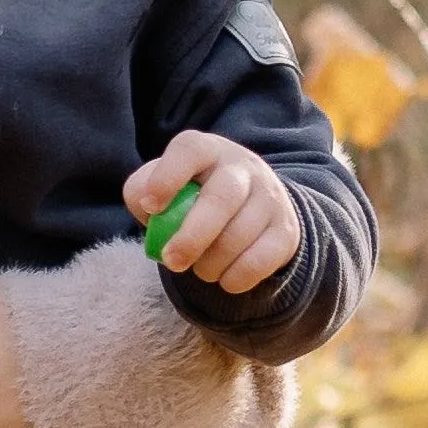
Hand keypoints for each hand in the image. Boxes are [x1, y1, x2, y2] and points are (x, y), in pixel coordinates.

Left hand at [126, 131, 303, 292]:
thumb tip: (147, 206)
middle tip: (171, 261)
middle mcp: (242, 166)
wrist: (249, 211)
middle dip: (192, 237)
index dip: (168, 177)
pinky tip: (225, 277)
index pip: (190, 151)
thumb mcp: (163, 188)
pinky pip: (260, 259)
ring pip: (240, 234)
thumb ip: (143, 192)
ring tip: (200, 268)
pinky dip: (236, 277)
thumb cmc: (192, 198)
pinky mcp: (285, 229)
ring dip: (211, 262)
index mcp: (206, 150)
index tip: (152, 206)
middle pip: (221, 198)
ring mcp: (269, 196)